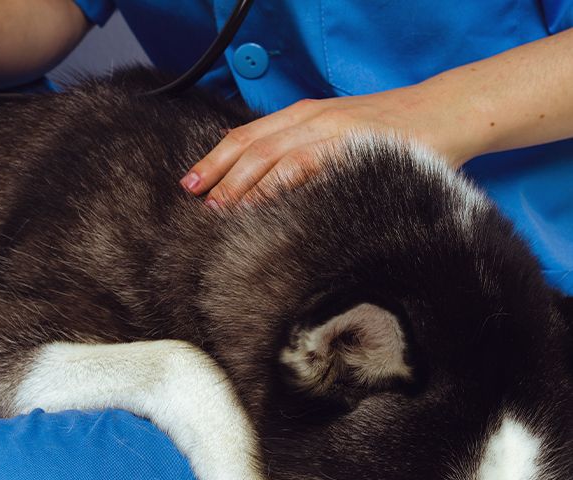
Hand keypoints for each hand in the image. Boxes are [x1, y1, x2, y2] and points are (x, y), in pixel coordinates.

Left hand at [179, 84, 473, 206]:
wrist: (446, 112)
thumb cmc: (394, 135)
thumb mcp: (341, 141)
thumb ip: (308, 160)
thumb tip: (275, 194)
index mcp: (305, 117)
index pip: (248, 136)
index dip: (216, 159)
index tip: (192, 183)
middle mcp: (311, 119)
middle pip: (250, 144)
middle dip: (217, 172)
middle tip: (193, 198)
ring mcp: (331, 129)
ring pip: (271, 153)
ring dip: (240, 181)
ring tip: (218, 207)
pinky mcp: (352, 145)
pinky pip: (307, 163)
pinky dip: (279, 182)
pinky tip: (261, 202)